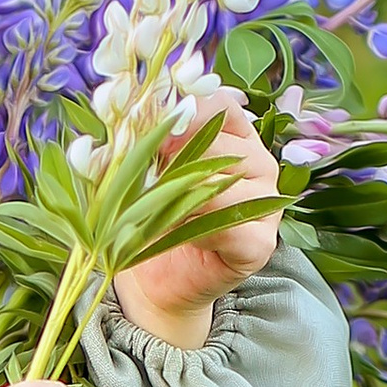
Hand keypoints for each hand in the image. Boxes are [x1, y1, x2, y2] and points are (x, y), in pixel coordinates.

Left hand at [113, 85, 281, 346]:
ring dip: (173, 198)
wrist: (160, 281)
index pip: (217, 104)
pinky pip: (225, 226)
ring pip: (217, 183)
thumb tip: (120, 127)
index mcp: (235, 134)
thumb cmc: (150, 217)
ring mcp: (266, 202)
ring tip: (148, 212)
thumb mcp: (140, 172)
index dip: (179, 113)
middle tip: (134, 179)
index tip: (142, 124)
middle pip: (216, 143)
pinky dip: (192, 230)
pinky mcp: (261, 243)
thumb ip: (138, 144)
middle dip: (167, 159)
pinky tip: (176, 236)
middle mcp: (259, 162)